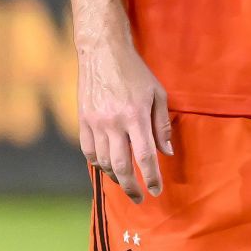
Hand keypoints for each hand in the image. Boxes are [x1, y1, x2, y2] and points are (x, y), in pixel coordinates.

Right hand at [76, 28, 169, 204]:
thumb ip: (162, 125)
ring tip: (125, 183)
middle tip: (139, 198)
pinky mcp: (83, 120)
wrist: (102, 52)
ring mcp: (95, 122)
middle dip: (131, 187)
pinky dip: (98, 163)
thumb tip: (167, 153)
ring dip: (115, 177)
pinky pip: (89, 151)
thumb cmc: (134, 71)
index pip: (145, 156)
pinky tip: (107, 167)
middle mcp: (114, 122)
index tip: (156, 191)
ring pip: (104, 161)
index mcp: (135, 115)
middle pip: (121, 166)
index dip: (151, 178)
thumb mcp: (157, 93)